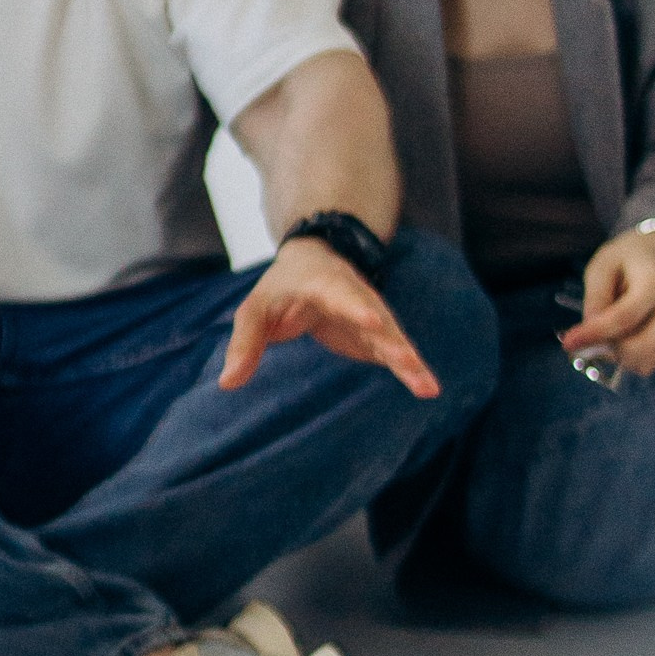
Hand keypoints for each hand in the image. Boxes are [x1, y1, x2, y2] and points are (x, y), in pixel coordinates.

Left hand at [221, 238, 441, 397]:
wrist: (312, 266)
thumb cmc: (281, 289)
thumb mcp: (255, 309)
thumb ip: (244, 343)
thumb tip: (227, 383)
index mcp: (325, 284)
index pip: (342, 294)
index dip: (356, 307)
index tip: (373, 320)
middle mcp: (356, 298)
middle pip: (377, 319)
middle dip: (392, 340)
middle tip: (406, 359)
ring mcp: (370, 317)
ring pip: (392, 339)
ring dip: (408, 361)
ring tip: (427, 387)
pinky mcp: (375, 337)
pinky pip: (395, 353)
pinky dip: (410, 369)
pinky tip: (427, 389)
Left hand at [560, 229, 654, 376]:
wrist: (652, 259)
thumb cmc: (623, 262)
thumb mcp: (600, 267)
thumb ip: (595, 297)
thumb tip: (590, 329)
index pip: (624, 318)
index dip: (595, 334)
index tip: (568, 343)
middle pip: (640, 348)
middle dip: (608, 351)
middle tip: (586, 340)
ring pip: (645, 362)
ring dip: (617, 357)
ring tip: (604, 335)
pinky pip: (647, 364)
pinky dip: (627, 359)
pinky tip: (619, 339)